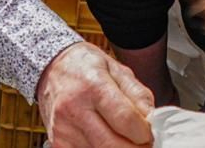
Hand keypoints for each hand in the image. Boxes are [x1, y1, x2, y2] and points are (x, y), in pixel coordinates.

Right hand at [36, 42, 154, 147]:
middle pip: (113, 145)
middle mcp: (74, 109)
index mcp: (92, 85)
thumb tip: (152, 120)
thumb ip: (138, 94)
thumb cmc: (84, 66)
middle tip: (143, 142)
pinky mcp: (58, 143)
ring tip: (124, 138)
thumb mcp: (116, 69)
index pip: (125, 120)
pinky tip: (106, 140)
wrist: (52, 67)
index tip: (150, 133)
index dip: (145, 133)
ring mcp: (64, 129)